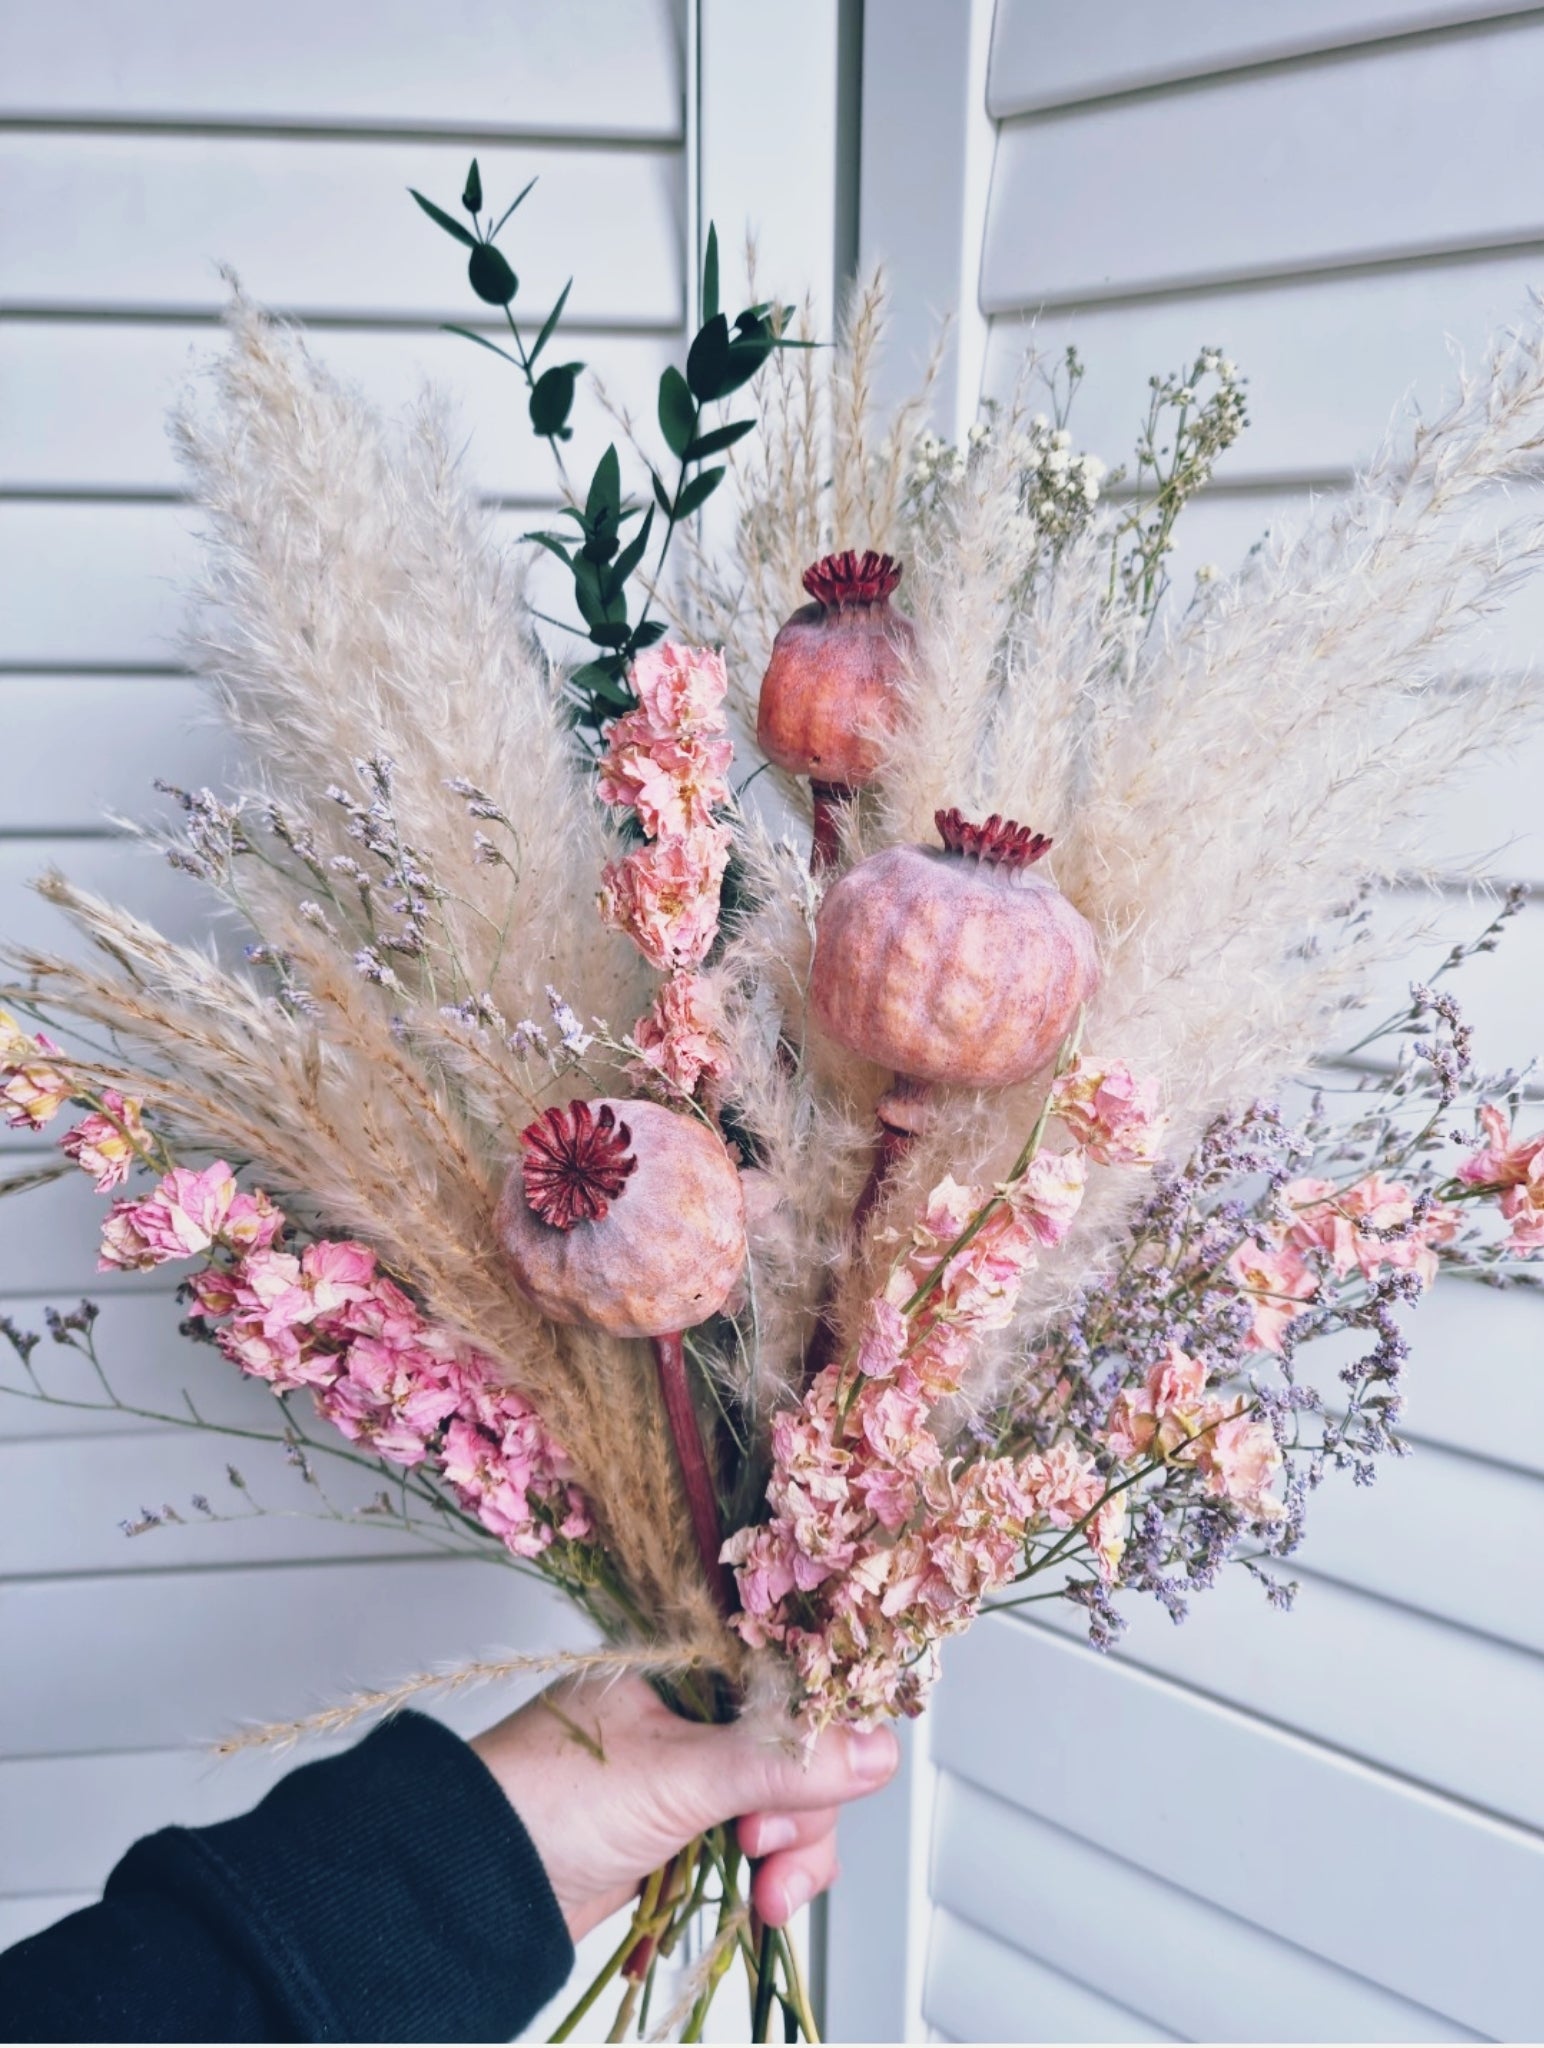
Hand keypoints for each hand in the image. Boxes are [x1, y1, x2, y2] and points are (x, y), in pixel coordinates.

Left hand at [470, 1673, 898, 1940]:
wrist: (473, 1886)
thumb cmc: (548, 1800)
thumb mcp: (678, 1776)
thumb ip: (780, 1762)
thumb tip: (878, 1747)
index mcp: (685, 1656)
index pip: (787, 1663)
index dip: (826, 1707)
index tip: (850, 1753)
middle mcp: (695, 1704)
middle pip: (800, 1739)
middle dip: (803, 1802)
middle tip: (766, 1840)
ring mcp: (692, 1767)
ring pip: (789, 1797)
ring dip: (796, 1848)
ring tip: (766, 1887)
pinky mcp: (688, 1824)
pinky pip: (763, 1839)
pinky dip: (775, 1872)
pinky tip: (764, 1900)